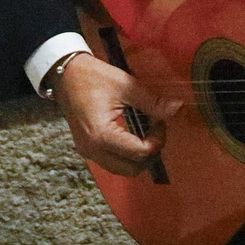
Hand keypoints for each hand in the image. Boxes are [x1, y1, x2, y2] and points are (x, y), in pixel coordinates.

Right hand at [52, 53, 181, 176]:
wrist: (67, 75)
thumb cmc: (94, 77)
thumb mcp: (126, 86)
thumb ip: (153, 102)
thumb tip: (177, 109)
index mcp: (101, 135)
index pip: (140, 153)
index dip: (158, 139)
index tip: (160, 121)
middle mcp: (93, 150)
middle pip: (132, 169)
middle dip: (150, 152)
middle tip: (155, 129)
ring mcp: (88, 152)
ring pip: (122, 169)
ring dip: (138, 156)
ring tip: (145, 131)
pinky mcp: (87, 149)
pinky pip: (112, 162)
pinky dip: (126, 154)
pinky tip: (133, 134)